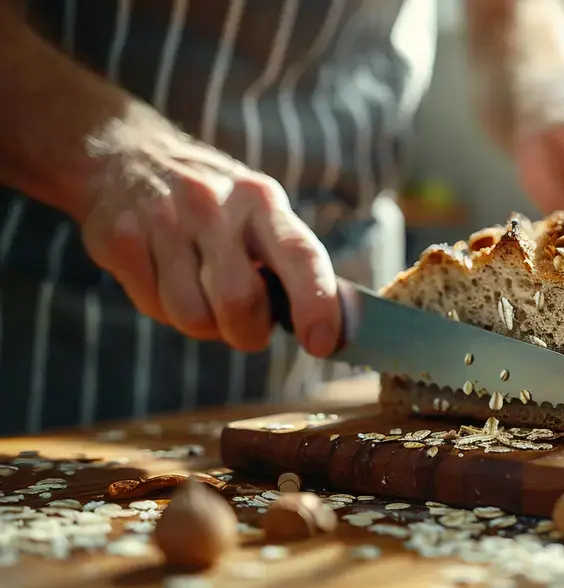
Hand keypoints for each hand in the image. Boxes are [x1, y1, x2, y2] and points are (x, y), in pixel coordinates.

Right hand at [80, 117, 339, 355]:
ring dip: (204, 325)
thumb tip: (329, 329)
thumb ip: (291, 263)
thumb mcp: (259, 211)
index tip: (321, 343)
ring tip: (202, 296)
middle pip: (240, 300)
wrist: (124, 152)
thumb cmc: (212, 203)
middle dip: (248, 332)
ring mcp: (163, 220)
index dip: (315, 303)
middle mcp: (214, 205)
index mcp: (262, 200)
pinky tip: (165, 280)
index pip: (301, 254)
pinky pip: (153, 307)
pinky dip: (164, 310)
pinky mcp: (118, 238)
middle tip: (246, 327)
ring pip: (193, 315)